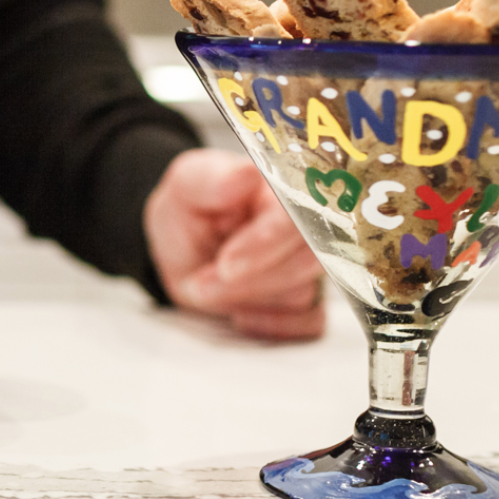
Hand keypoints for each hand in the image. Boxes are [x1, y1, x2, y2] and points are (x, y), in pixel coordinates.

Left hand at [143, 148, 324, 339]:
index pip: (296, 217)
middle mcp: (310, 226)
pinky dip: (268, 324)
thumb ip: (210, 180)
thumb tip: (247, 174)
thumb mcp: (186, 186)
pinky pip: (308, 324)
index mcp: (284, 187)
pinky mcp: (312, 300)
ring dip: (248, 300)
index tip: (226, 265)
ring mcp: (313, 265)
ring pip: (304, 295)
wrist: (187, 247)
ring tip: (209, 286)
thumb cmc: (192, 209)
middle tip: (201, 282)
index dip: (264, 245)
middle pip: (306, 262)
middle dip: (247, 280)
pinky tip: (239, 313)